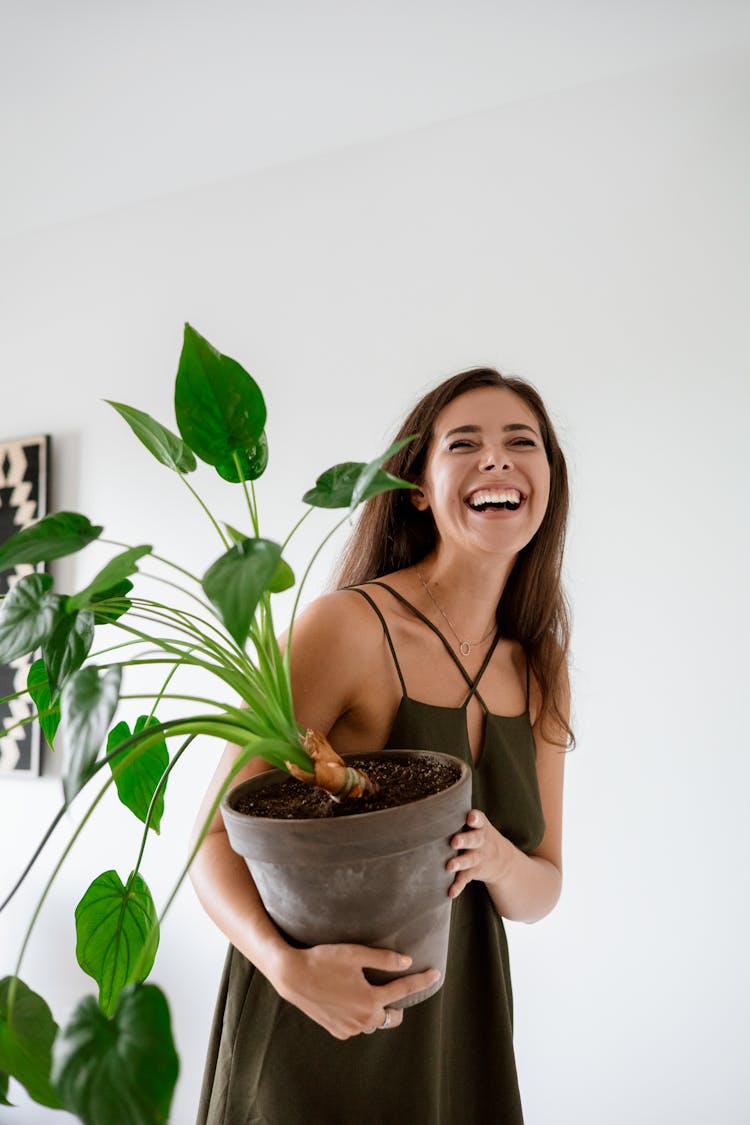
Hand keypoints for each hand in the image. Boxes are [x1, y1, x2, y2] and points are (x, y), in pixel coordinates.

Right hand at [273, 943, 440, 1039]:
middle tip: (393, 987)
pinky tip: (350, 999)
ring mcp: (350, 1028)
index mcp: (371, 1000)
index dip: (422, 981)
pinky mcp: (338, 1031)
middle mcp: (363, 1019)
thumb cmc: (323, 960)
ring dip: (377, 1010)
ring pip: (374, 1022)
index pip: (405, 990)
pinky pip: (357, 1026)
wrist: (292, 976)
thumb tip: (407, 962)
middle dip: (398, 1004)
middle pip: (393, 1016)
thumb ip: (384, 960)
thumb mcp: (355, 954)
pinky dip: (360, 1015)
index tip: (436, 974)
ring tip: (368, 992)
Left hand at [447, 808, 512, 897]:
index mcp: (480, 827)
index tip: (470, 818)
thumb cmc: (478, 835)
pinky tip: (450, 892)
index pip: (479, 820)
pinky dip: (458, 886)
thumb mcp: (477, 824)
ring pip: (469, 860)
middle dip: (465, 840)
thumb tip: (428, 804)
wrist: (503, 860)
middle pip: (474, 840)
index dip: (475, 819)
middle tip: (454, 841)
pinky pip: (466, 878)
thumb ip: (459, 816)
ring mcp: (478, 857)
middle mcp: (480, 841)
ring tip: (449, 866)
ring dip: (460, 863)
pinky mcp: (474, 872)